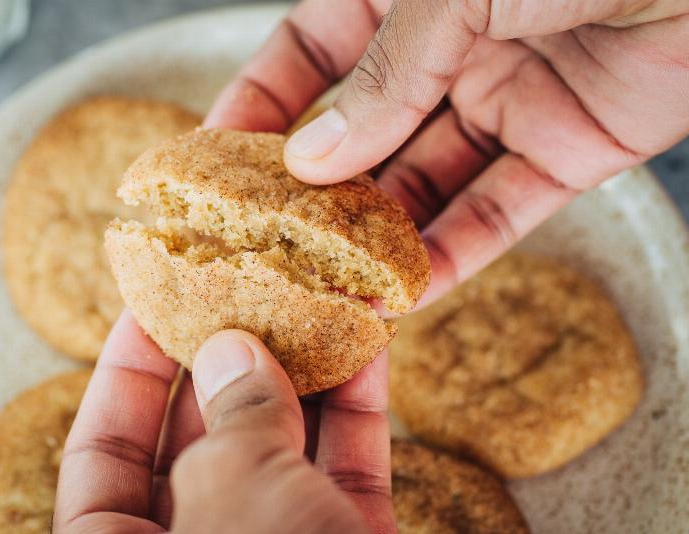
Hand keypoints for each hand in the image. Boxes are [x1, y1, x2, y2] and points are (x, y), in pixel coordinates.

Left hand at [53, 310, 393, 532]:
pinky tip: (367, 346)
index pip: (103, 452)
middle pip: (198, 438)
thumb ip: (233, 428)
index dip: (127, 369)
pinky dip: (357, 409)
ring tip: (313, 299)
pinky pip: (345, 469)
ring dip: (304, 371)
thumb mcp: (242, 513)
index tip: (156, 297)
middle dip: (226, 357)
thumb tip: (230, 351)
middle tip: (247, 284)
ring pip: (283, 447)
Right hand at [205, 0, 688, 306]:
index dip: (260, 100)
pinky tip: (415, 291)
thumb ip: (386, 73)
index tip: (216, 155)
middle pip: (365, 129)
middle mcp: (451, 48)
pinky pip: (501, 209)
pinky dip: (460, 250)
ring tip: (338, 285)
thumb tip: (310, 155)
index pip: (312, 50)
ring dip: (385, 234)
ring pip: (427, 180)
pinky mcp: (567, 148)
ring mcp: (506, 98)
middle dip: (320, 186)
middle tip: (274, 242)